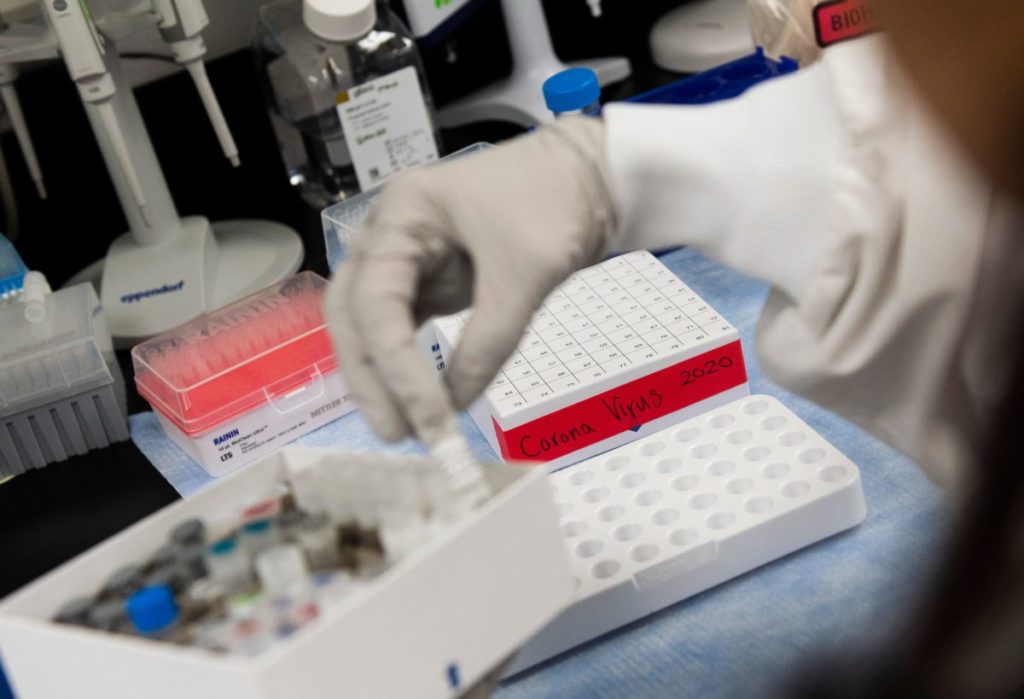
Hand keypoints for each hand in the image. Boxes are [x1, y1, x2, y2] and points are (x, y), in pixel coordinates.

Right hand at [324, 117, 617, 442]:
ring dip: (384, 377)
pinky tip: (422, 399)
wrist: (592, 177)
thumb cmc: (556, 205)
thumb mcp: (525, 275)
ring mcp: (407, 258)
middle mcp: (390, 235)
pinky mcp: (430, 279)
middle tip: (398, 434)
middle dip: (371, 378)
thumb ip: (488, 343)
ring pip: (373, 326)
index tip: (428, 416)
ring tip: (408, 427)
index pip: (377, 301)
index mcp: (403, 214)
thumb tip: (454, 405)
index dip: (396, 366)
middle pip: (355, 314)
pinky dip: (409, 364)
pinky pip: (405, 328)